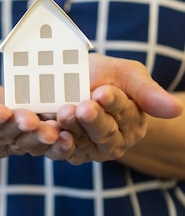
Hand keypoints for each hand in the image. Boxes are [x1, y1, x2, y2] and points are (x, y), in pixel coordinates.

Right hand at [0, 71, 67, 159]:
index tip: (0, 111)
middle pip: (3, 136)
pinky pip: (40, 142)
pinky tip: (68, 133)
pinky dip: (54, 140)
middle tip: (32, 120)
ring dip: (40, 137)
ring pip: (25, 142)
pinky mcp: (23, 141)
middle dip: (18, 127)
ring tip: (54, 130)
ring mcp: (5, 145)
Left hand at [47, 54, 182, 163]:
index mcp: (132, 122)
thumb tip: (176, 109)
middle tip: (83, 106)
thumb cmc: (102, 75)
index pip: (124, 112)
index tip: (103, 91)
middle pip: (104, 132)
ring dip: (73, 129)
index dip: (114, 103)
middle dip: (94, 119)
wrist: (66, 81)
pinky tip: (54, 133)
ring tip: (65, 113)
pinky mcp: (65, 151)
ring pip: (82, 143)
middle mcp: (113, 141)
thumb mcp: (126, 74)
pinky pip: (61, 152)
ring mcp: (88, 148)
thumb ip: (147, 91)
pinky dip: (57, 144)